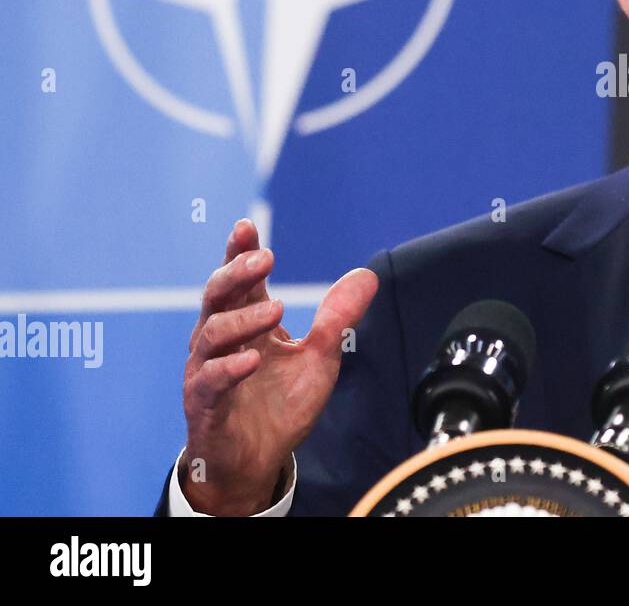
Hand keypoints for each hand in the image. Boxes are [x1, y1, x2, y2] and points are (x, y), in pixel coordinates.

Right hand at [180, 219, 377, 514]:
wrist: (258, 461)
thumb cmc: (281, 406)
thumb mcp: (319, 358)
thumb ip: (336, 318)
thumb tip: (367, 275)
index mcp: (247, 323)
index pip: (240, 280)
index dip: (239, 253)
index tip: (246, 227)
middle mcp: (221, 341)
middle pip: (217, 295)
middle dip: (237, 273)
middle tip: (266, 259)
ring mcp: (207, 369)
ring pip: (210, 332)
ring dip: (242, 319)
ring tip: (275, 311)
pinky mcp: (204, 403)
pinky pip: (208, 379)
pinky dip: (229, 368)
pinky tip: (252, 361)